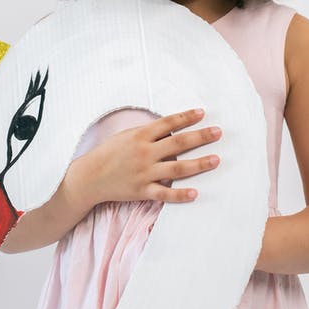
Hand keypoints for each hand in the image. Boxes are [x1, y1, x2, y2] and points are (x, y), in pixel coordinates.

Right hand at [70, 108, 221, 205]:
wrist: (89, 177)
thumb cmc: (108, 153)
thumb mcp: (125, 136)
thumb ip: (147, 133)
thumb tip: (171, 127)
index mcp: (140, 136)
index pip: (168, 123)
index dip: (186, 117)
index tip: (202, 113)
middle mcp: (144, 153)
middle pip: (178, 143)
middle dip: (200, 136)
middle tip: (218, 132)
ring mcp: (144, 173)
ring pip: (177, 169)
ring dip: (198, 164)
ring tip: (216, 160)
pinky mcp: (142, 190)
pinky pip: (164, 194)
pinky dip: (180, 195)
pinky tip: (195, 193)